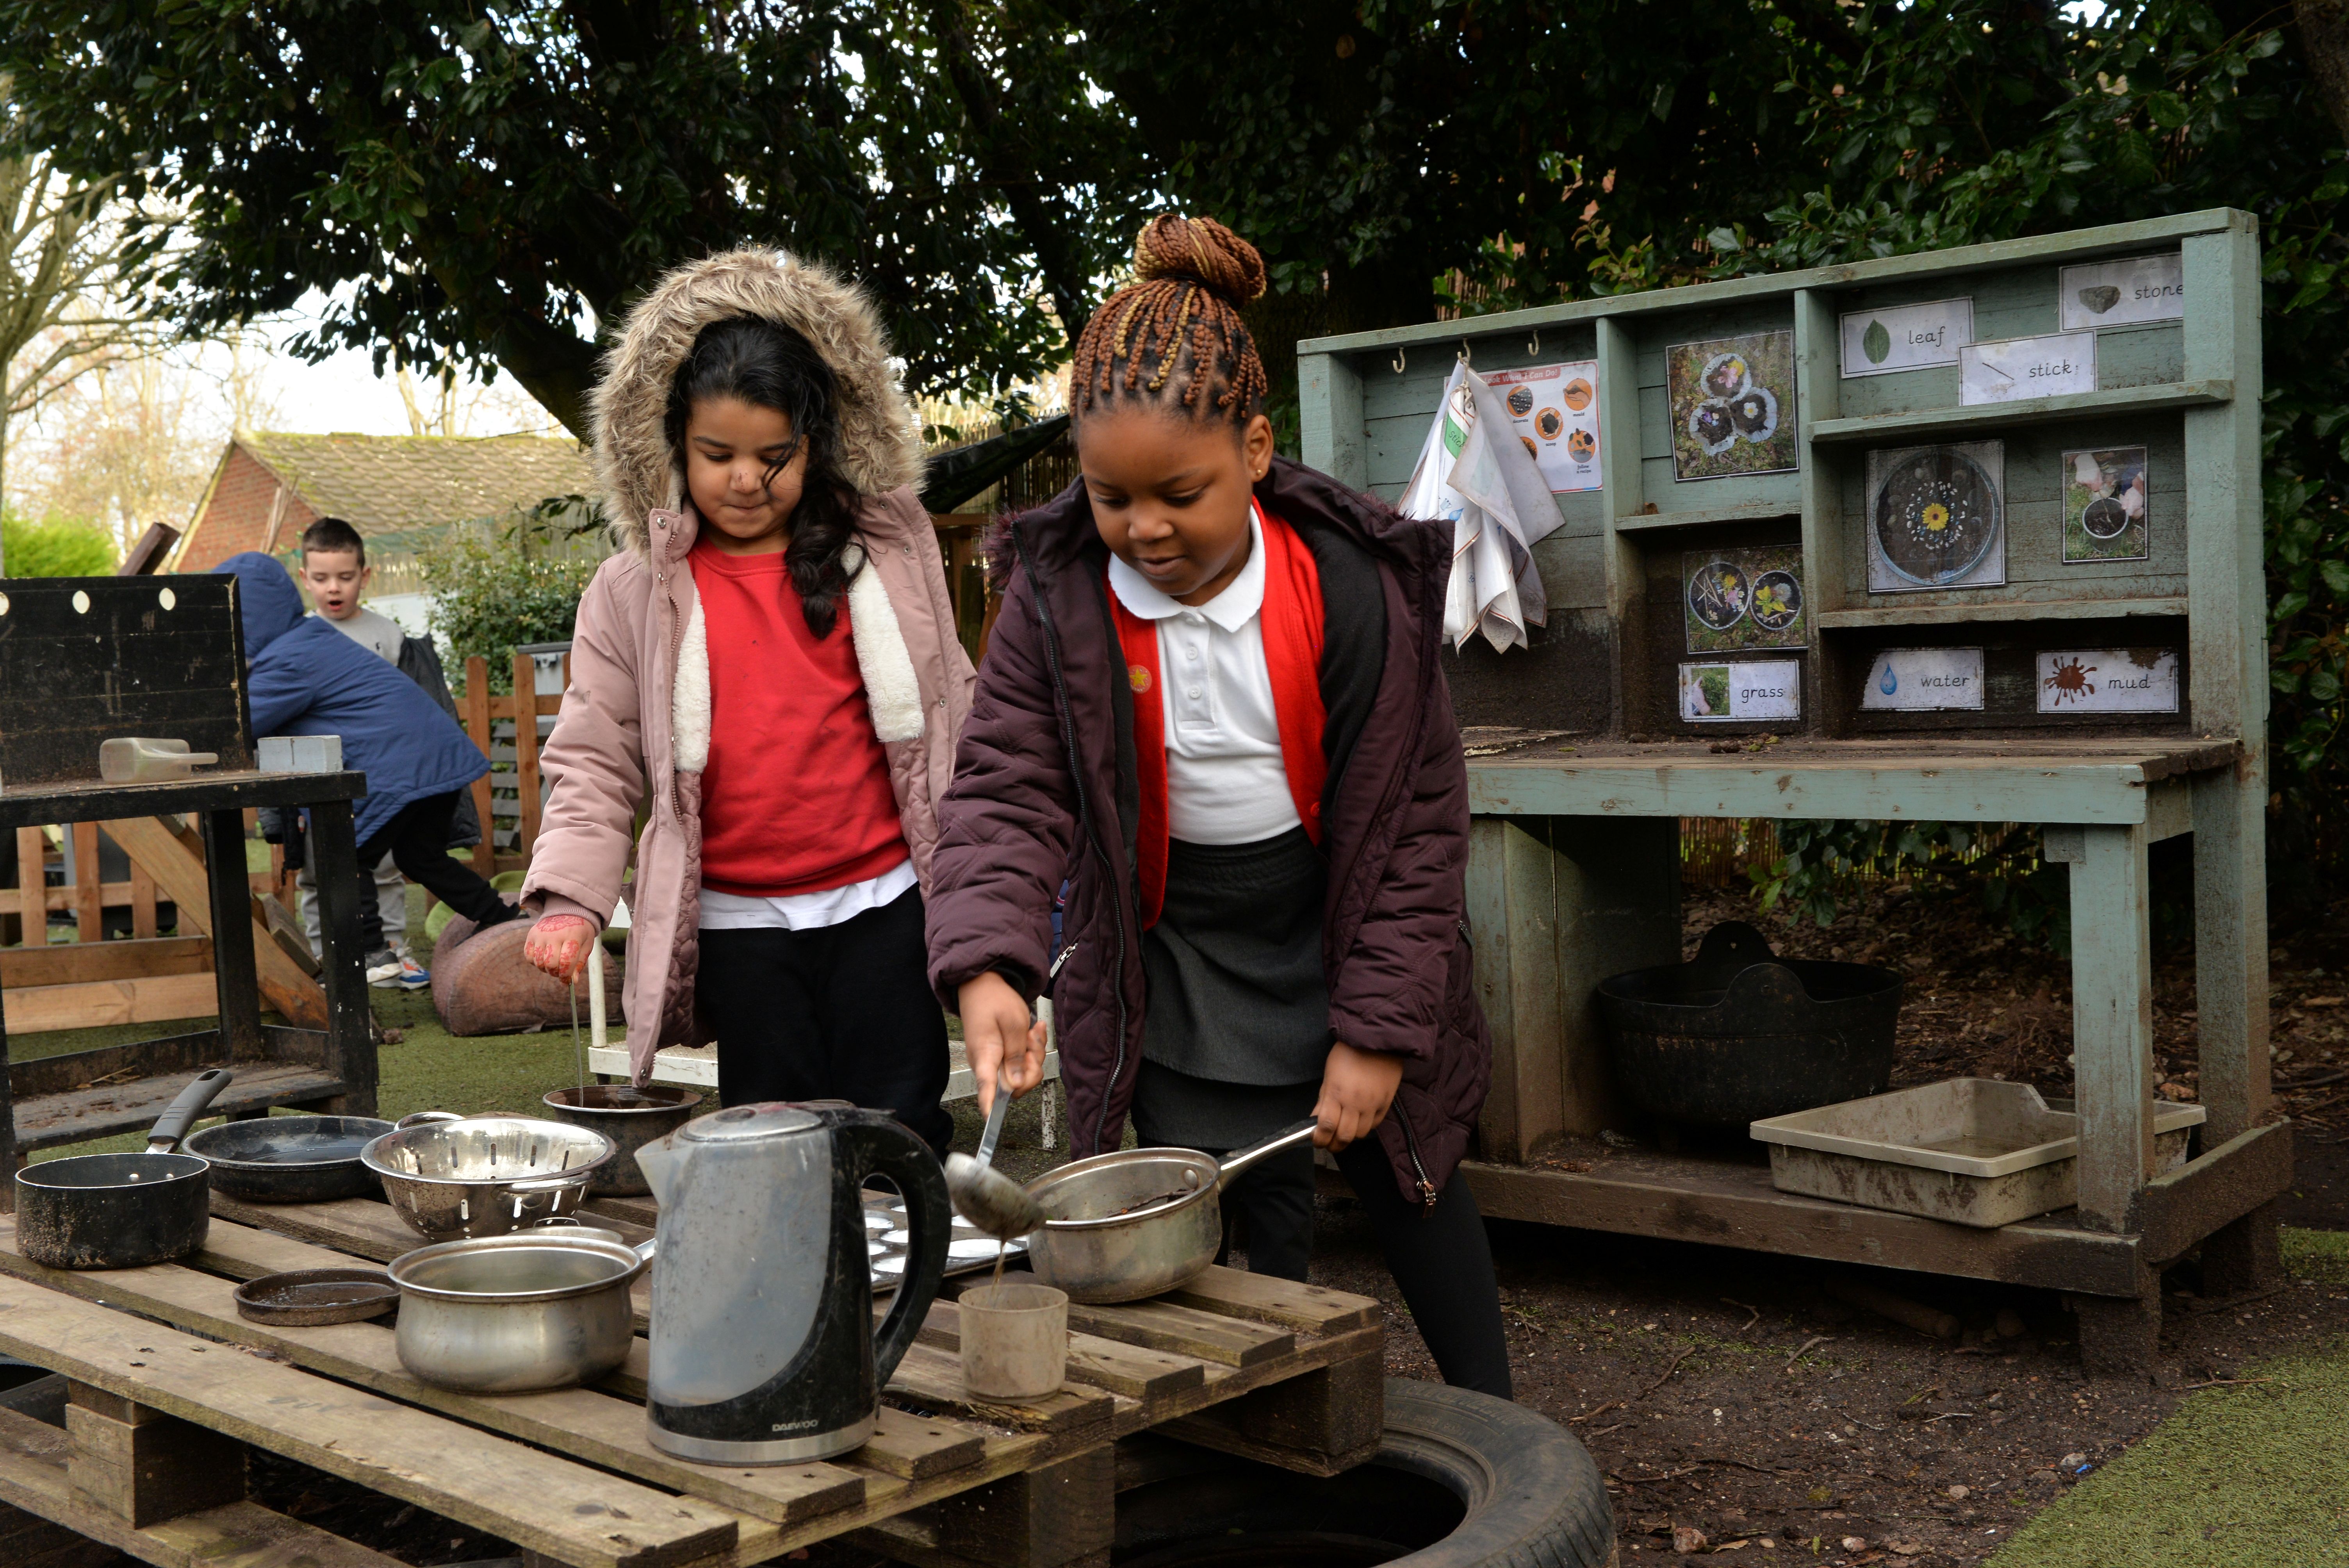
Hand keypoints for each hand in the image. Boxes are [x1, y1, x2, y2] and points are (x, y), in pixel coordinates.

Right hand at [524, 913, 597, 983]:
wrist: (568, 912)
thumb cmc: (580, 931)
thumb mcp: (586, 945)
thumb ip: (580, 963)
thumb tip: (573, 981)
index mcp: (572, 935)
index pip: (566, 961)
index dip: (566, 975)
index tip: (567, 979)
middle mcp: (554, 934)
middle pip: (550, 964)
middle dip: (556, 973)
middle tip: (561, 971)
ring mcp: (540, 934)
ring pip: (538, 962)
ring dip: (546, 969)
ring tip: (554, 963)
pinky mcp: (531, 935)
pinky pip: (528, 957)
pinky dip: (536, 962)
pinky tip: (544, 957)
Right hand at [958, 971, 1047, 1117]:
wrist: (982, 985)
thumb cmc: (994, 999)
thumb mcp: (1013, 1022)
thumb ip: (1016, 1055)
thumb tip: (1015, 1085)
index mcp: (985, 1055)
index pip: (986, 1086)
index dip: (989, 1104)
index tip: (991, 1120)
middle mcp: (986, 1064)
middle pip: (1014, 1085)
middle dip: (1032, 1067)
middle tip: (1031, 1041)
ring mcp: (993, 1062)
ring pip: (1021, 1075)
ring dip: (1033, 1054)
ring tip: (1029, 1031)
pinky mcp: (1000, 1058)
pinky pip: (1021, 1064)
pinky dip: (1030, 1050)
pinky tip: (1029, 1033)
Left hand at [1313, 1041, 1402, 1151]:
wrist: (1376, 1040)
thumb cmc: (1348, 1053)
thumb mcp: (1329, 1074)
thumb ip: (1323, 1100)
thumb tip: (1316, 1120)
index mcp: (1337, 1093)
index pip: (1326, 1127)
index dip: (1320, 1139)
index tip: (1317, 1141)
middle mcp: (1355, 1102)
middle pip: (1344, 1136)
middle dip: (1334, 1144)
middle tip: (1329, 1142)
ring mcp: (1373, 1104)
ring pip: (1361, 1134)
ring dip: (1350, 1136)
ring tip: (1344, 1130)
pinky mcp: (1386, 1103)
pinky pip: (1375, 1124)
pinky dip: (1365, 1127)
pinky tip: (1359, 1121)